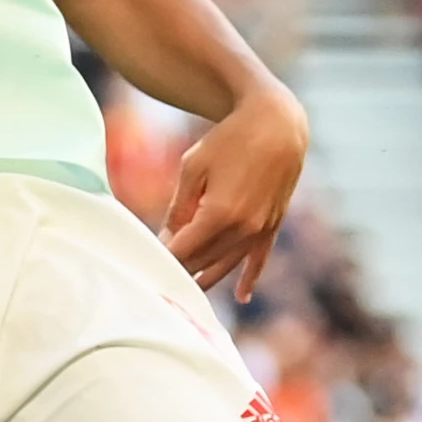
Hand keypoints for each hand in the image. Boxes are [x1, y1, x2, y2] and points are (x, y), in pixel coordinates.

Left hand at [162, 88, 306, 296]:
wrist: (277, 125)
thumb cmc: (229, 140)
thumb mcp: (193, 168)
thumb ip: (179, 208)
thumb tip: (169, 240)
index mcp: (218, 214)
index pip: (183, 252)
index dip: (162, 261)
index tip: (144, 269)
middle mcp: (243, 228)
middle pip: (204, 262)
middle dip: (179, 270)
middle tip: (156, 278)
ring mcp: (261, 230)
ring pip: (228, 266)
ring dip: (205, 279)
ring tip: (183, 291)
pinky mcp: (274, 225)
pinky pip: (260, 259)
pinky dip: (249, 279)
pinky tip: (241, 296)